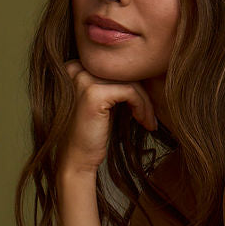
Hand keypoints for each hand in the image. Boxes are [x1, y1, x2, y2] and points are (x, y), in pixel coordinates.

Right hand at [57, 59, 159, 176]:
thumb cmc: (92, 132)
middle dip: (142, 95)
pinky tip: (144, 122)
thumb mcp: (105, 101)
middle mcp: (75, 68)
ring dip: (145, 103)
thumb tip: (146, 69)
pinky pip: (131, 92)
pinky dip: (142, 107)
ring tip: (148, 121)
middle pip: (123, 72)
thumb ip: (115, 82)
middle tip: (150, 116)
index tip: (143, 107)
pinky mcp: (94, 93)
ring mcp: (82, 79)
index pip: (115, 66)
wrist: (77, 159)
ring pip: (130, 81)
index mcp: (74, 66)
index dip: (133, 85)